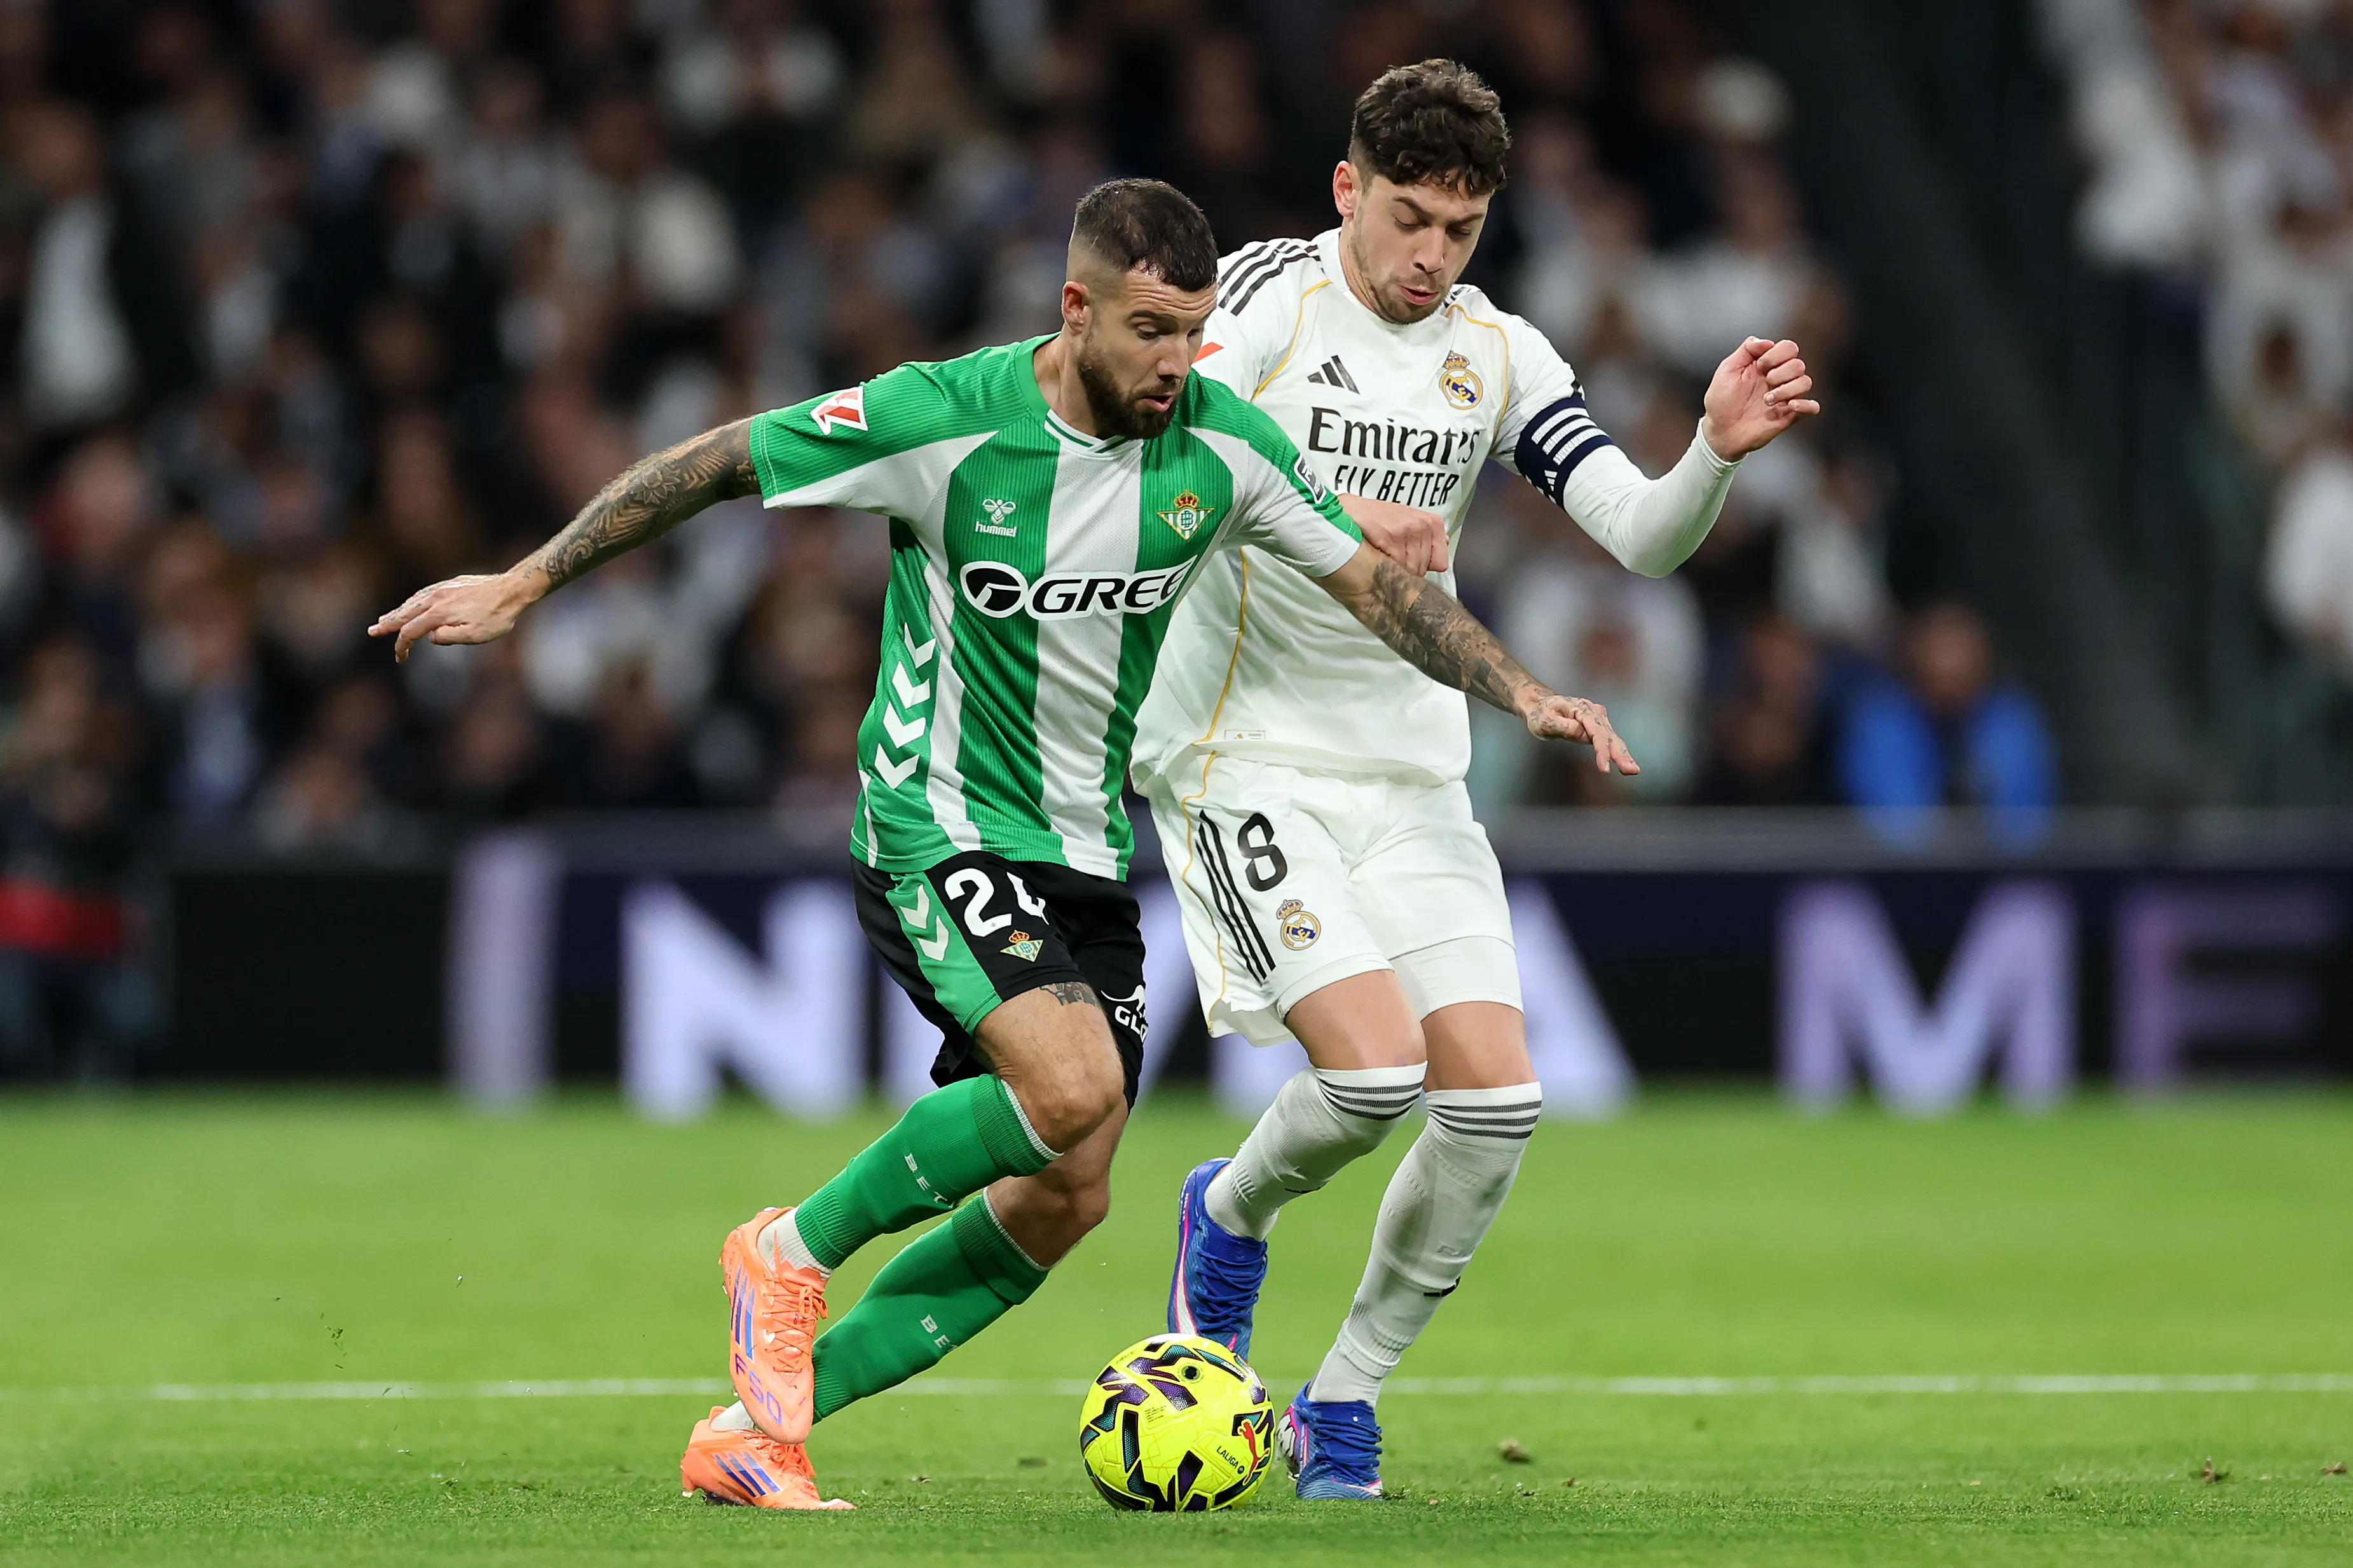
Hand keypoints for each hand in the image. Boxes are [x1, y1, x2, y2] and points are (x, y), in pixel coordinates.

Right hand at [369, 570, 539, 662]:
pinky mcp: (451, 584)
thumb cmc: (497, 616)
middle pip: (405, 613)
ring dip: (398, 611)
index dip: (401, 646)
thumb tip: (430, 636)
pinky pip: (424, 593)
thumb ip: (449, 637)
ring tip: (386, 618)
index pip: (411, 631)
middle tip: (372, 630)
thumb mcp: (475, 635)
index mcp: (439, 613)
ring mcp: (442, 589)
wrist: (513, 589)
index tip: (400, 658)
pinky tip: (411, 604)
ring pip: (413, 601)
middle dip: (388, 624)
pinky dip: (413, 601)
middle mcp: (436, 598)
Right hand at [1339, 494, 1449, 575]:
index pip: (1440, 563)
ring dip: (1395, 570)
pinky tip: (1376, 556)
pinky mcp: (1390, 536)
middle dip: (1407, 571)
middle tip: (1390, 560)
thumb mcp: (1407, 520)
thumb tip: (1445, 543)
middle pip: (1422, 569)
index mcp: (1431, 523)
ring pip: (1409, 570)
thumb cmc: (1376, 518)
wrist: (1348, 511)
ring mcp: (1407, 530)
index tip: (1410, 563)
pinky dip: (1385, 567)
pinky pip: (1395, 566)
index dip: (1424, 567)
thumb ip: (1426, 535)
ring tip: (1382, 557)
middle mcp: (1422, 525)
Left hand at [1524, 692, 1639, 773]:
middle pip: (1609, 735)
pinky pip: (1609, 740)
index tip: (1605, 768)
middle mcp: (1593, 712)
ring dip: (1624, 755)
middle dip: (1620, 754)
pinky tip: (1626, 763)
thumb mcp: (1545, 720)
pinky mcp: (1598, 727)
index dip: (1602, 751)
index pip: (1596, 732)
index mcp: (1582, 708)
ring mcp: (1598, 719)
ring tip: (1633, 770)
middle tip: (1631, 770)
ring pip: (1612, 739)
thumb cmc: (1541, 713)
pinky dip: (1619, 752)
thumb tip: (1582, 733)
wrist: (1540, 706)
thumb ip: (1564, 726)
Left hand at [1699, 337, 1819, 460]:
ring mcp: (1785, 397)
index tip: (1758, 367)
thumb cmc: (1721, 401)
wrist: (1720, 431)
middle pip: (1799, 364)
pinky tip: (1789, 406)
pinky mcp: (1789, 415)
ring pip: (1806, 382)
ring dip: (1787, 389)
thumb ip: (1747, 349)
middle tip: (1764, 383)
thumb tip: (1767, 342)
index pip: (1789, 348)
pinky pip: (1812, 407)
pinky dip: (1806, 405)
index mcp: (1767, 365)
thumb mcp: (1728, 369)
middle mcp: (1779, 379)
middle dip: (1780, 373)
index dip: (1776, 355)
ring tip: (1767, 400)